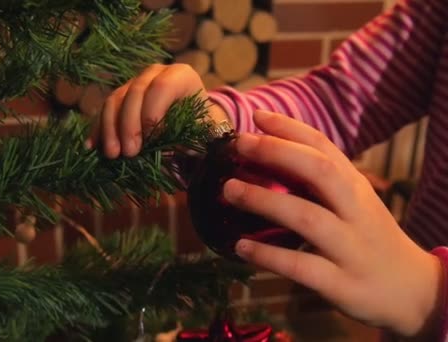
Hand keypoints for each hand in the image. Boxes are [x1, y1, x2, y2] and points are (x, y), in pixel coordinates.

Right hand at [87, 63, 228, 157]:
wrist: (194, 121)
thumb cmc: (200, 126)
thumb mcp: (201, 131)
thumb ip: (185, 137)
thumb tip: (161, 149)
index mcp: (181, 76)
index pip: (162, 88)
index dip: (152, 113)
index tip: (150, 141)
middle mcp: (155, 73)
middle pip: (134, 93)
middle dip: (129, 124)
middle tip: (129, 153)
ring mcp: (134, 82)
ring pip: (115, 99)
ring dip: (110, 128)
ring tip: (112, 154)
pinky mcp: (120, 96)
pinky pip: (105, 109)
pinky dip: (99, 129)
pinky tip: (92, 147)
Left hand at [224, 110, 441, 338]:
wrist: (411, 289)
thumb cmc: (368, 237)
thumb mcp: (354, 203)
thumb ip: (321, 180)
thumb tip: (268, 153)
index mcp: (355, 187)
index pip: (324, 148)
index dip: (290, 129)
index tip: (256, 116)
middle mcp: (356, 211)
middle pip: (320, 172)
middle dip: (278, 152)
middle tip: (239, 144)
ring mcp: (351, 248)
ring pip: (308, 218)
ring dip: (265, 201)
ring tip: (229, 189)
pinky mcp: (342, 284)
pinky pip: (302, 267)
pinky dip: (269, 256)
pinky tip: (240, 247)